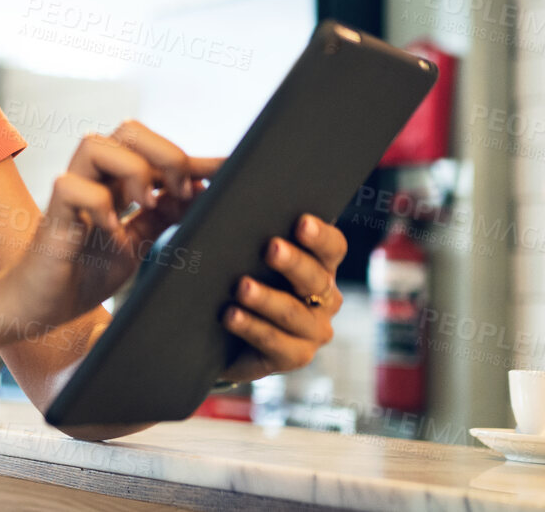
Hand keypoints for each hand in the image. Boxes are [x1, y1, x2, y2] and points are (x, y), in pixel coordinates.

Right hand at [6, 121, 221, 329]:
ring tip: (145, 205)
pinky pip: (71, 186)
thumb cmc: (84, 272)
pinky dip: (99, 204)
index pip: (156, 152)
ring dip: (132, 171)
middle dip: (164, 154)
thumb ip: (161, 216)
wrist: (41, 307)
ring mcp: (71, 194)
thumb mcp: (136, 243)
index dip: (196, 158)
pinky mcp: (53, 216)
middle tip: (180, 193)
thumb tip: (199, 191)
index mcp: (115, 183)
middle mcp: (93, 179)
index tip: (232, 168)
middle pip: (128, 130)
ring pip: (95, 143)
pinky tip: (112, 231)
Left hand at [218, 214, 346, 383]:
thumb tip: (214, 187)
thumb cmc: (224, 274)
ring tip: (240, 286)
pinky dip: (253, 328)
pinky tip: (230, 316)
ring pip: (294, 312)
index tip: (300, 221)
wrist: (211, 329)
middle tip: (270, 247)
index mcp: (317, 262)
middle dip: (292, 262)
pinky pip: (276, 344)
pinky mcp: (292, 356)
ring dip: (267, 299)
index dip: (320, 235)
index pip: (332, 246)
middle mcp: (324, 296)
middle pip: (316, 277)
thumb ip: (234, 218)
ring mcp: (312, 329)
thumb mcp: (229, 243)